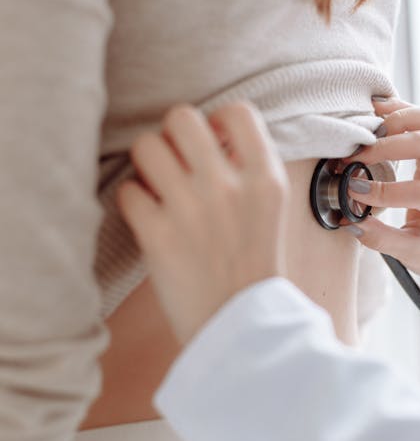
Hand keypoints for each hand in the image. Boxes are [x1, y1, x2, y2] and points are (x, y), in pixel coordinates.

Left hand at [117, 102, 288, 344]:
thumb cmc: (254, 270)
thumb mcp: (270, 213)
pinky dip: (133, 200)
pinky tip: (147, 217)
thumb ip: (249, 172)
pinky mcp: (158, 237)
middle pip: (182, 117)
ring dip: (147, 163)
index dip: (218, 121)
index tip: (212, 143)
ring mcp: (191, 210)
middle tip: (176, 161)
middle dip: (173, 135)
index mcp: (265, 180)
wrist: (240, 328)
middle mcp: (228, 187)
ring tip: (156, 185)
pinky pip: (127, 190)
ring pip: (146, 146)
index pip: (238, 111)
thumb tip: (212, 138)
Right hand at [345, 99, 419, 279]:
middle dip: (386, 147)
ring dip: (399, 117)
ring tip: (366, 127)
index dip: (385, 192)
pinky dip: (402, 111)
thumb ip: (382, 239)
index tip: (354, 192)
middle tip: (354, 159)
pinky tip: (377, 113)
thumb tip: (351, 222)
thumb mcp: (413, 254)